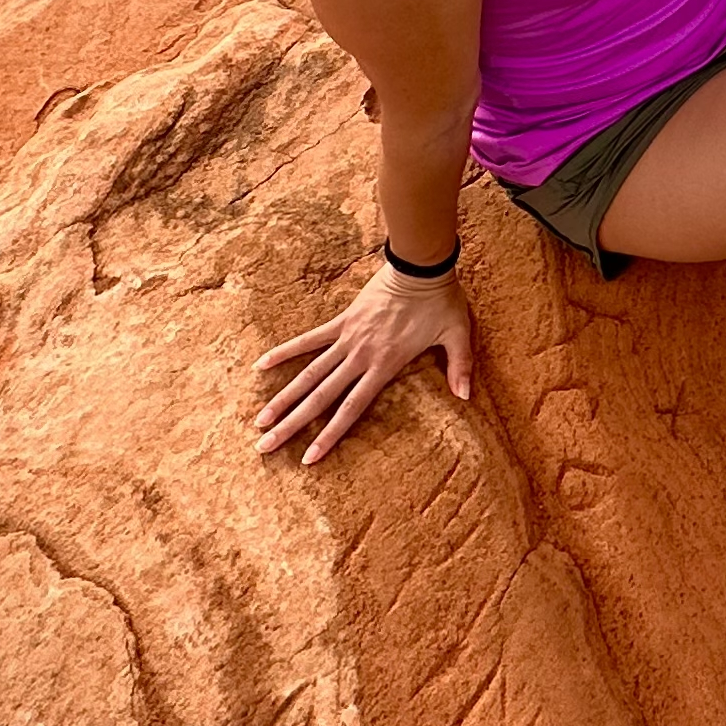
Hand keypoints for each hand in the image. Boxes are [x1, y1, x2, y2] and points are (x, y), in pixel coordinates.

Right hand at [252, 261, 473, 464]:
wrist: (420, 265)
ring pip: (308, 373)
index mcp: (384, 366)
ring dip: (282, 397)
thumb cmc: (441, 302)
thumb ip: (460, 368)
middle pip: (320, 397)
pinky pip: (309, 339)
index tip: (308, 460)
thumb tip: (466, 397)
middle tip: (264, 447)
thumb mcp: (457, 335)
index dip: (329, 435)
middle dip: (293, 425)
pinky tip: (261, 365)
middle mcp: (360, 356)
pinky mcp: (342, 320)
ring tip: (258, 419)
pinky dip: (285, 351)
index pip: (350, 409)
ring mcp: (347, 338)